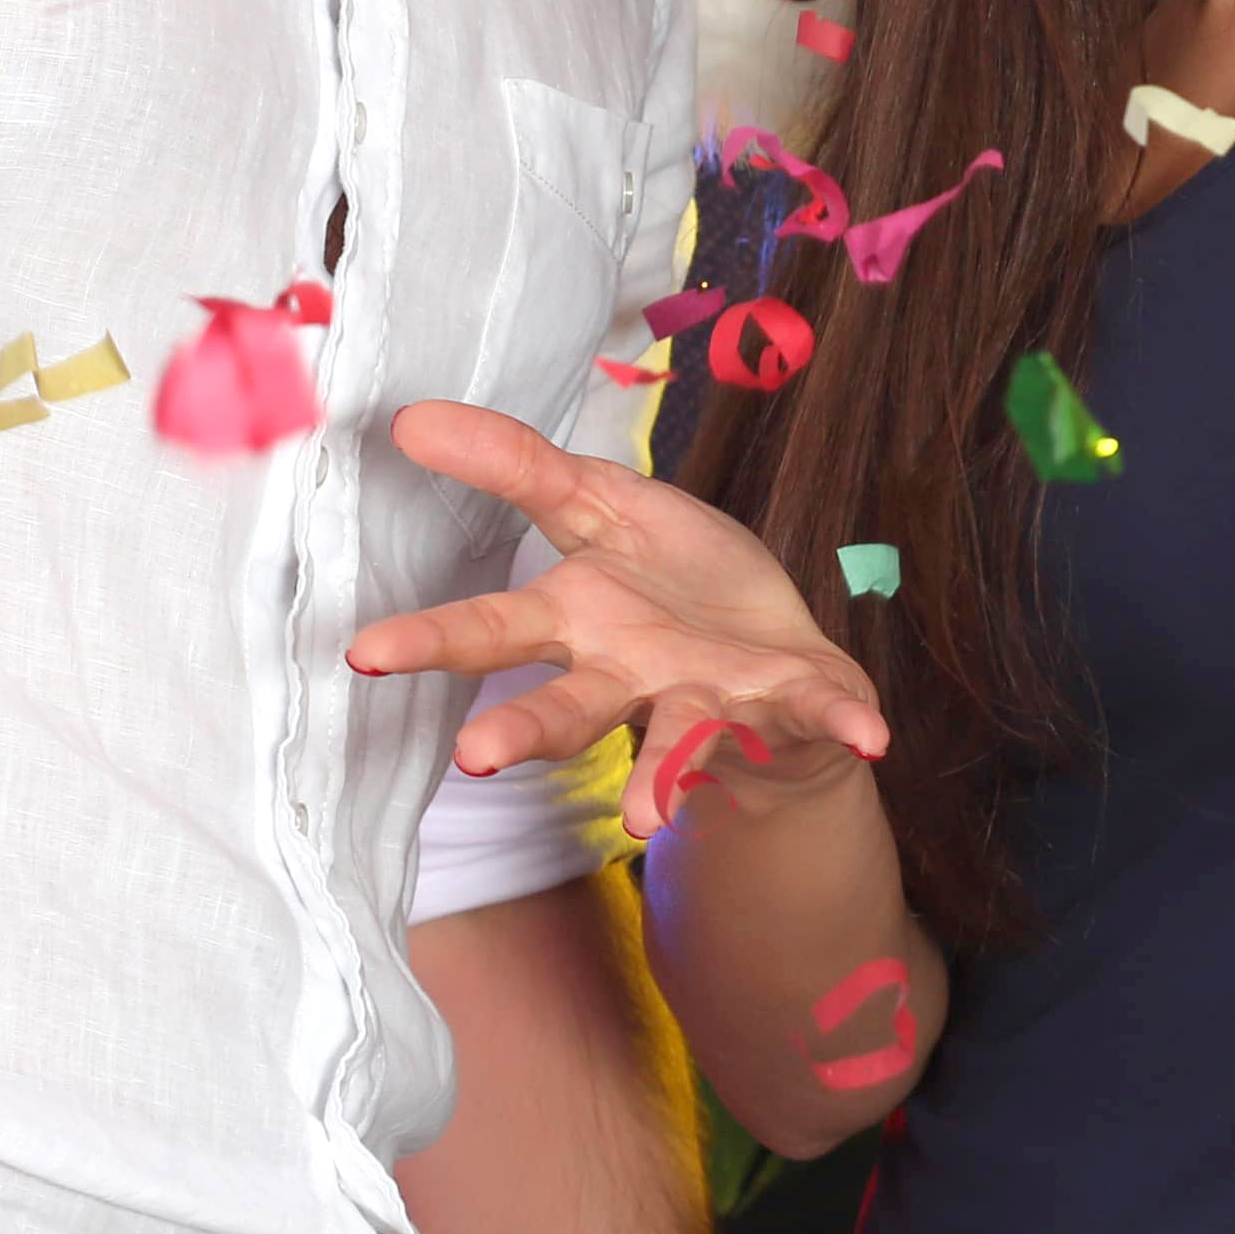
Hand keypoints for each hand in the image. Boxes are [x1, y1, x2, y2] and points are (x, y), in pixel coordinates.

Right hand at [350, 400, 891, 840]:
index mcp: (579, 622)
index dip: (430, 639)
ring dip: (662, 775)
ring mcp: (710, 697)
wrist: (773, 655)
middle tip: (476, 756)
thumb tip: (409, 414)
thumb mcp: (597, 499)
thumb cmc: (673, 580)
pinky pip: (817, 714)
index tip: (363, 654)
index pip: (493, 628)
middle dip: (524, 730)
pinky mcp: (788, 700)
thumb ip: (514, 464)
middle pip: (569, 706)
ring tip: (644, 819)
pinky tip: (871, 733)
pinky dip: (842, 722)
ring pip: (677, 737)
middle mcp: (632, 676)